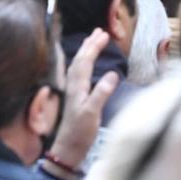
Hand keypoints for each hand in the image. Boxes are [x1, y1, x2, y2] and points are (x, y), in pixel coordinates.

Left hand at [49, 28, 119, 170]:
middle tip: (99, 30)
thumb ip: (101, 93)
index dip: (94, 46)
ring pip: (78, 65)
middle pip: (79, 59)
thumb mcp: (92, 113)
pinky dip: (84, 62)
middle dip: (89, 44)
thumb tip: (112, 73)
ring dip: (85, 50)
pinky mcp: (75, 97)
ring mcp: (73, 91)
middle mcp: (73, 86)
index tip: (104, 34)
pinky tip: (87, 63)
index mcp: (77, 87)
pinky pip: (78, 73)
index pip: (85, 61)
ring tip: (93, 40)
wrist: (68, 149)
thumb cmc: (81, 132)